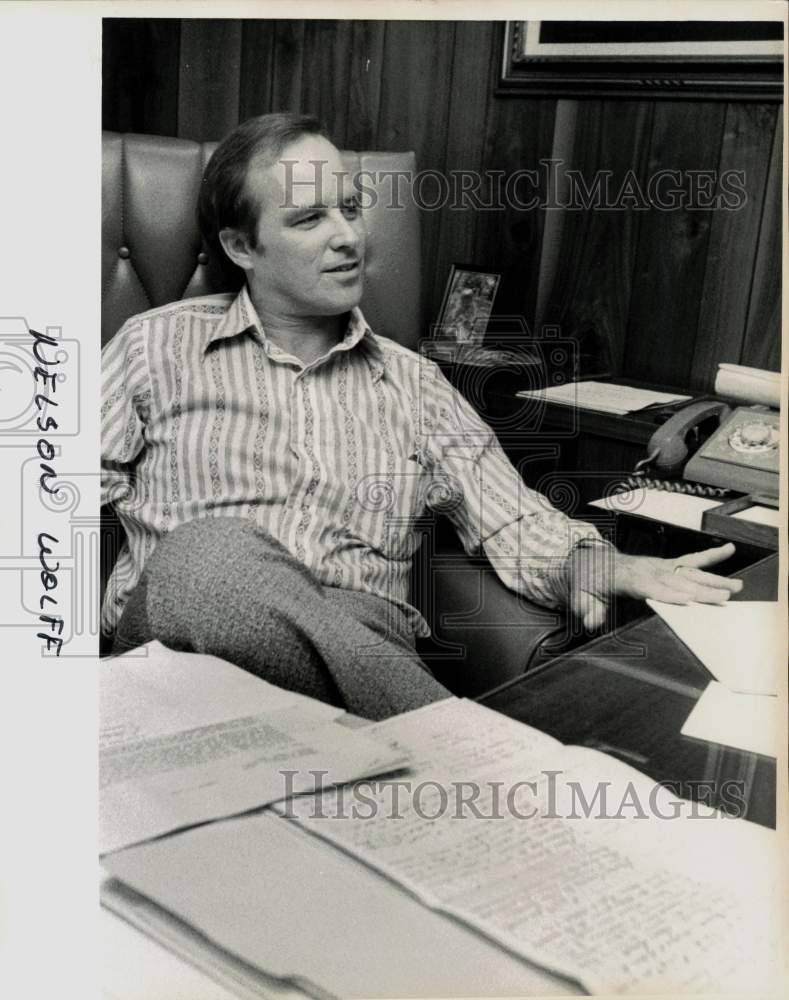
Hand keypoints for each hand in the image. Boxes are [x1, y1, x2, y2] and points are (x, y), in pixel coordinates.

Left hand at [568, 541, 742, 631]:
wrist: (587, 561)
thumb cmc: (586, 581)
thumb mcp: (579, 596)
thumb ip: (587, 609)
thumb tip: (592, 621)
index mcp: (628, 578)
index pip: (652, 587)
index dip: (670, 593)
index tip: (689, 600)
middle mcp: (647, 569)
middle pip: (678, 581)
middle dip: (701, 590)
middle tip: (725, 597)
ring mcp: (658, 565)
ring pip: (689, 572)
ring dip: (713, 579)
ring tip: (737, 586)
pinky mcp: (665, 565)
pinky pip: (690, 560)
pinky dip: (711, 555)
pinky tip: (729, 550)